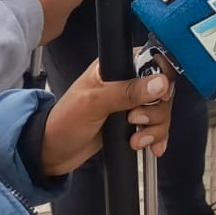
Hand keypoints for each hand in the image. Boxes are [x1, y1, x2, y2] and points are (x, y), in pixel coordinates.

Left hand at [40, 59, 175, 173]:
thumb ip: (127, 92)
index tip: (161, 95)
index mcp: (115, 67)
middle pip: (161, 89)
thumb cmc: (65, 122)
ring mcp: (130, 104)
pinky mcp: (132, 123)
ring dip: (155, 127)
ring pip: (161, 110)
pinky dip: (158, 137)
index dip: (162, 77)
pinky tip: (154, 147)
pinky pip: (156, 126)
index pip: (151, 61)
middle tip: (136, 120)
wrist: (53, 153)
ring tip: (137, 139)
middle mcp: (126, 82)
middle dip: (155, 110)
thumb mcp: (94, 104)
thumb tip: (160, 83)